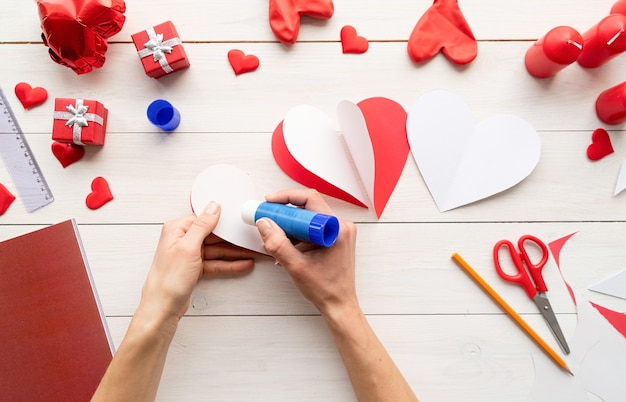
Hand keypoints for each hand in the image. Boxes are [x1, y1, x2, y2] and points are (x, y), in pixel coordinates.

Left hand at [141, 202, 257, 327]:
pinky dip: (229, 264)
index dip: (223, 221)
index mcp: (177, 229)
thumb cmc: (168, 279)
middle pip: (213, 235)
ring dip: (235, 253)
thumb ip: (202, 225)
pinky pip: (216, 263)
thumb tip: (213, 206)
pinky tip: (243, 264)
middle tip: (250, 239)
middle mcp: (182, 240)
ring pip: (217, 250)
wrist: (163, 307)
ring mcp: (189, 255)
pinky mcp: (194, 268)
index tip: (239, 222)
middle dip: (233, 239)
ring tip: (253, 253)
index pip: (205, 219)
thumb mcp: (188, 247)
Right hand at [255, 189, 357, 316]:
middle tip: (268, 219)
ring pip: (309, 218)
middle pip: (308, 207)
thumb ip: (278, 244)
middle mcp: (342, 226)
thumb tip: (264, 223)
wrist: (339, 305)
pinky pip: (313, 228)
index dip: (287, 197)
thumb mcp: (296, 266)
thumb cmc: (325, 289)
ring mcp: (340, 232)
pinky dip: (298, 234)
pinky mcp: (335, 239)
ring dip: (290, 225)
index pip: (310, 199)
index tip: (269, 203)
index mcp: (337, 229)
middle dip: (285, 213)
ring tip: (275, 239)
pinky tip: (287, 247)